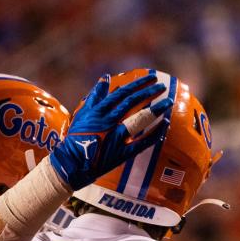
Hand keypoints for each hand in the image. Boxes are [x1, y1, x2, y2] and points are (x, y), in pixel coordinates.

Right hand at [49, 73, 172, 190]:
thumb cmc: (76, 138)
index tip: (150, 78)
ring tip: (168, 102)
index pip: (122, 93)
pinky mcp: (120, 153)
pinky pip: (140, 143)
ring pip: (138, 120)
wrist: (71, 163)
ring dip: (155, 110)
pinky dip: (153, 134)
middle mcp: (108, 122)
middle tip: (162, 86)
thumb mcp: (83, 113)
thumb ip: (96, 95)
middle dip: (149, 92)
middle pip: (132, 103)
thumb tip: (106, 77)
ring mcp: (115, 138)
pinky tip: (164, 126)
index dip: (138, 84)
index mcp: (99, 111)